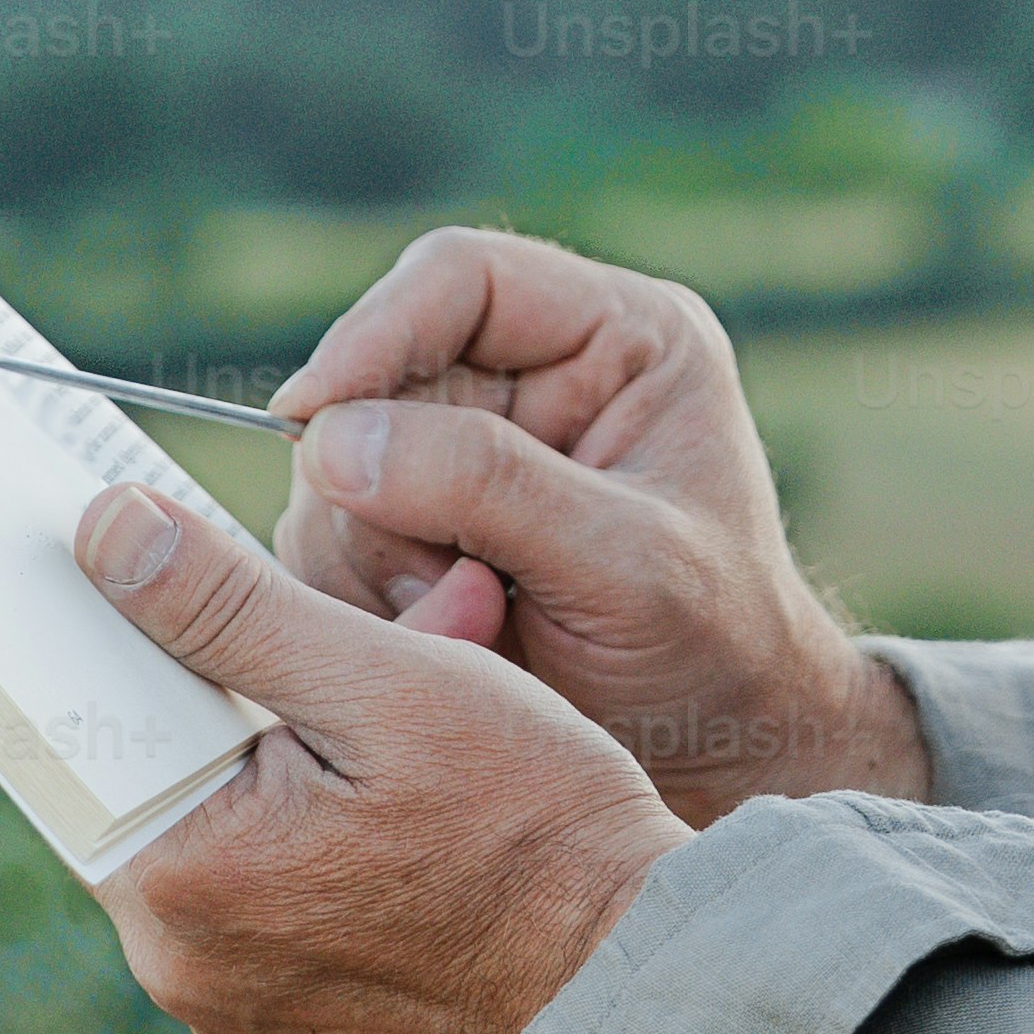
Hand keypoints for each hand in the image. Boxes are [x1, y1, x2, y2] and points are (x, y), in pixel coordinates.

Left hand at [77, 481, 691, 1033]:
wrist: (639, 983)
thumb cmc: (539, 829)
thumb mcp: (388, 682)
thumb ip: (231, 607)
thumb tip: (107, 530)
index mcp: (181, 878)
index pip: (86, 725)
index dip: (134, 632)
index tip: (174, 579)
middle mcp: (179, 968)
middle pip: (160, 780)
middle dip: (245, 692)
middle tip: (359, 647)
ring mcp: (232, 1014)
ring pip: (218, 838)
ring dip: (286, 763)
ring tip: (407, 721)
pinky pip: (262, 908)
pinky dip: (312, 844)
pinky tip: (402, 810)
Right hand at [269, 226, 931, 825]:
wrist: (723, 756)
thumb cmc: (716, 647)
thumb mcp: (627, 563)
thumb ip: (493, 487)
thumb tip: (333, 439)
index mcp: (617, 337)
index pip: (460, 277)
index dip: (374, 332)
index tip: (310, 417)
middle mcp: (535, 378)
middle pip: (379, 375)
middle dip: (381, 483)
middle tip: (434, 582)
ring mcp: (474, 454)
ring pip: (341, 464)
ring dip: (377, 553)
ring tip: (469, 619)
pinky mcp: (431, 529)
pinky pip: (340, 537)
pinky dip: (368, 596)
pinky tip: (447, 635)